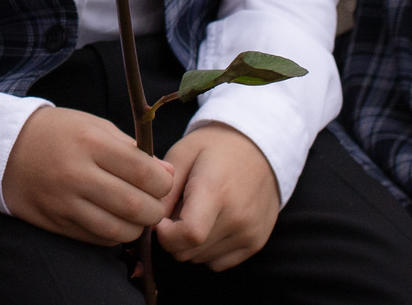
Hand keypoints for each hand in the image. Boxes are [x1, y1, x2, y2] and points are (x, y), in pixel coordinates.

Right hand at [1, 104, 175, 245]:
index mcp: (90, 143)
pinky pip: (98, 239)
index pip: (144, 174)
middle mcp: (77, 174)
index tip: (162, 182)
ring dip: (137, 227)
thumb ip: (133, 149)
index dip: (164, 183)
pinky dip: (115, 235)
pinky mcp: (56, 221)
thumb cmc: (58, 133)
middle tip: (154, 203)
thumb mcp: (95, 126)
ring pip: (118, 229)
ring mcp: (65, 201)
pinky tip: (114, 220)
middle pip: (135, 206)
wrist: (6, 147)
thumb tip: (167, 174)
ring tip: (136, 215)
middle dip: (155, 210)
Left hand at [156, 123, 279, 270]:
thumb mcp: (183, 153)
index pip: (189, 234)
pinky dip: (206, 250)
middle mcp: (237, 217)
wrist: (261, 148)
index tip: (159, 218)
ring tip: (195, 212)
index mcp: (217, 190)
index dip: (165, 234)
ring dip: (188, 243)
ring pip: (199, 259)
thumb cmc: (215, 147)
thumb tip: (150, 220)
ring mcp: (250, 233)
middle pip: (188, 251)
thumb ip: (164, 188)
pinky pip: (217, 263)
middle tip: (176, 210)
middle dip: (172, 237)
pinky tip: (210, 223)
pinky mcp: (256, 243)